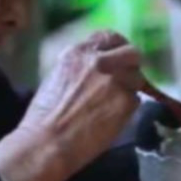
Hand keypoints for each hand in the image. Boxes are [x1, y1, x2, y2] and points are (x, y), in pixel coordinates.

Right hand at [15, 31, 142, 175]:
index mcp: (78, 52)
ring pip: (137, 78)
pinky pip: (136, 100)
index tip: (118, 58)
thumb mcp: (58, 76)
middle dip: (131, 65)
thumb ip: (81, 66)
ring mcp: (116, 80)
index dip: (116, 48)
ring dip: (130, 88)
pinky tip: (112, 118)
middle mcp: (100, 61)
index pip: (109, 37)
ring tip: (114, 104)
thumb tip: (100, 65)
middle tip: (125, 79)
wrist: (48, 142)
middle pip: (132, 52)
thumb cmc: (44, 116)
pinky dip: (128, 108)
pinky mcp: (127, 101)